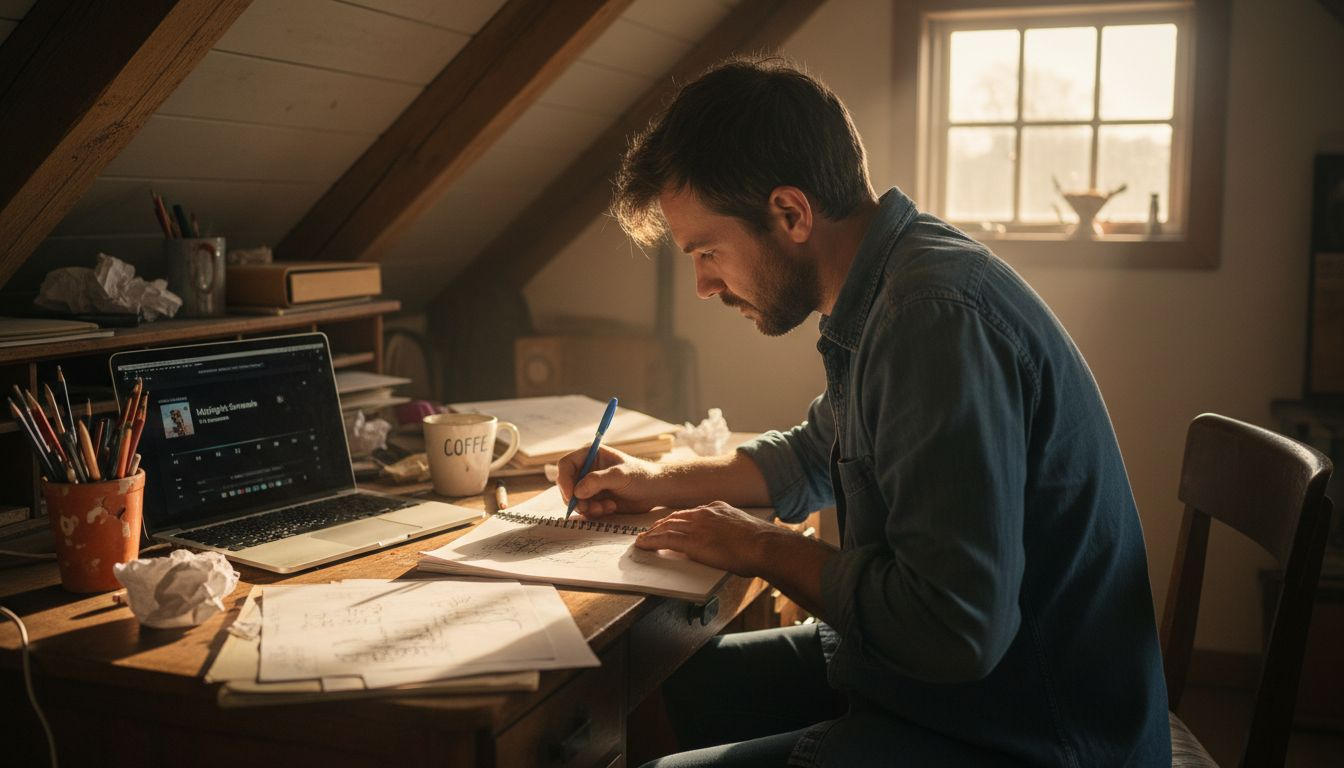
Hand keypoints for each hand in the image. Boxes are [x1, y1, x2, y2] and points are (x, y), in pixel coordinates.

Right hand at [557, 445, 664, 516]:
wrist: (655, 491)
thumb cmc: (641, 476)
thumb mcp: (620, 475)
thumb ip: (598, 480)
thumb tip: (577, 491)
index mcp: (590, 454)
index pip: (565, 465)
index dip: (564, 481)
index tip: (572, 496)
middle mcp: (587, 469)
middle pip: (567, 485)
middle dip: (576, 499)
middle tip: (588, 508)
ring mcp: (590, 485)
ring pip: (575, 500)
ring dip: (587, 507)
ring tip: (607, 507)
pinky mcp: (595, 499)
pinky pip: (585, 509)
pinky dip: (594, 512)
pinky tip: (611, 507)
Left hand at [633, 501, 780, 575]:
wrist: (763, 545)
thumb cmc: (760, 543)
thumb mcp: (744, 530)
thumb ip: (731, 533)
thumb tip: (729, 543)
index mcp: (718, 509)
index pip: (691, 512)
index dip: (678, 519)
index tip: (672, 523)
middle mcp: (704, 513)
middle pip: (675, 517)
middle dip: (661, 524)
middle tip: (650, 530)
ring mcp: (697, 526)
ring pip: (666, 527)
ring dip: (652, 534)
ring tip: (642, 539)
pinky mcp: (691, 541)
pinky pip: (665, 540)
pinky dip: (651, 541)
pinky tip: (642, 545)